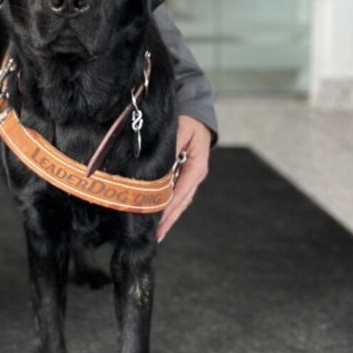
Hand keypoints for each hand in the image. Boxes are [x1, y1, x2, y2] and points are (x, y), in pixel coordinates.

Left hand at [156, 115, 211, 242]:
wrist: (197, 115)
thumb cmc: (188, 122)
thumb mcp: (180, 130)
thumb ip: (170, 148)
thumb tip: (159, 166)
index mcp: (197, 167)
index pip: (181, 192)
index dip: (169, 207)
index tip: (158, 221)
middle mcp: (195, 175)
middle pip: (181, 202)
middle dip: (169, 219)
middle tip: (156, 236)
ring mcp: (191, 177)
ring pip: (180, 201)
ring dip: (168, 216)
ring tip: (157, 234)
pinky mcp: (185, 176)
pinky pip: (177, 194)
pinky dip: (169, 206)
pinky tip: (159, 216)